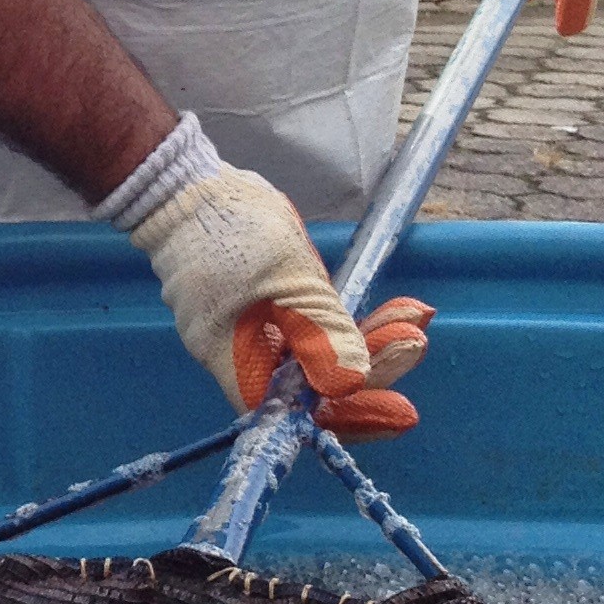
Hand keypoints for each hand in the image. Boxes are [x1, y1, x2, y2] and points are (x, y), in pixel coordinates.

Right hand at [126, 167, 431, 440]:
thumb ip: (318, 330)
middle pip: (315, 390)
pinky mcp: (272, 312)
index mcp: (236, 362)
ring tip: (414, 318)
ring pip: (322, 360)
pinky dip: (354, 325)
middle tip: (414, 341)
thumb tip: (352, 383)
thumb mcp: (284, 278)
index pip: (297, 414)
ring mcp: (257, 336)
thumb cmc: (231, 229)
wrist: (189, 189)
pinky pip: (317, 333)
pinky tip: (392, 311)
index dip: (349, 415)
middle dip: (372, 370)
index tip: (399, 405)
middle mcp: (245, 360)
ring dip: (371, 344)